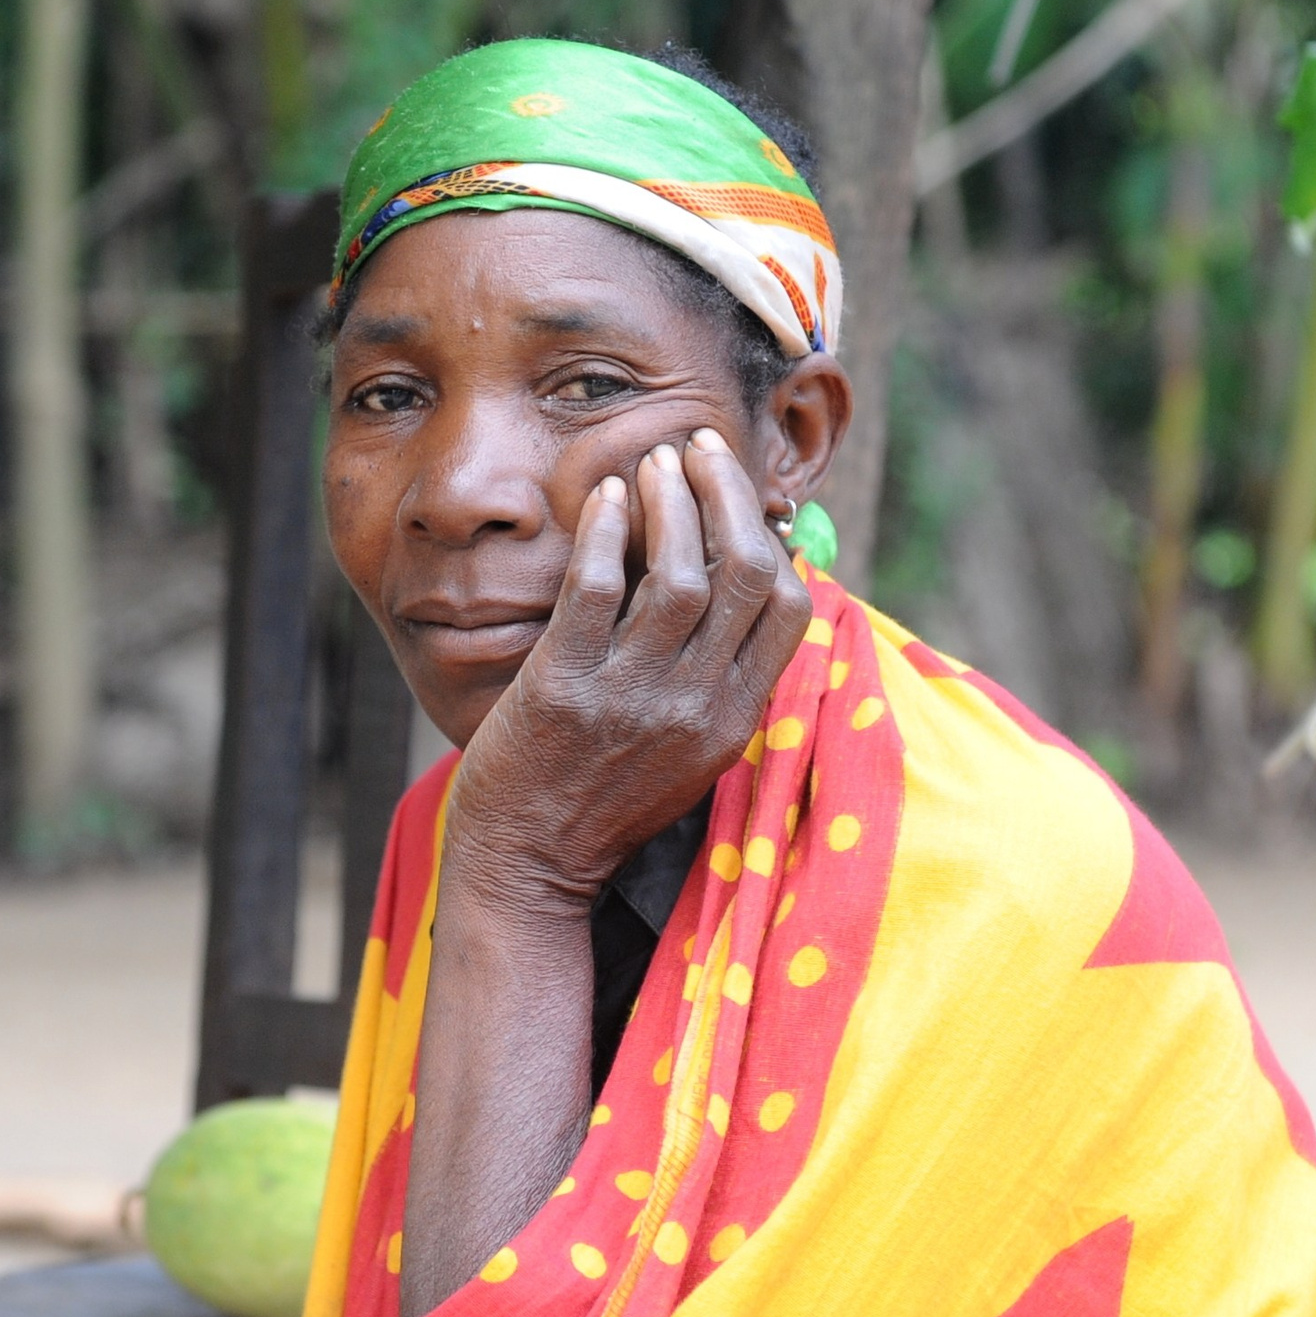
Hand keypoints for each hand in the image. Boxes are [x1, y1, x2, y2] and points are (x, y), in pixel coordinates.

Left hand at [440, 428, 811, 922]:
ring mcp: (629, 699)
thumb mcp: (687, 751)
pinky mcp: (562, 690)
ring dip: (669, 502)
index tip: (741, 494)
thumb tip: (739, 590)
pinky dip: (603, 531)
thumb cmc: (600, 799)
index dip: (771, 535)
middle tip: (698, 448)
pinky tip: (600, 494)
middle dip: (727, 495)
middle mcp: (694, 706)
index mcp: (733, 720)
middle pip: (743, 574)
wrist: (526, 868)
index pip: (789, 608)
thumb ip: (717, 681)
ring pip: (677, 575)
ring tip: (651, 461)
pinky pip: (594, 591)